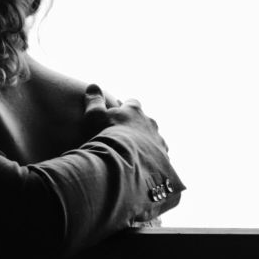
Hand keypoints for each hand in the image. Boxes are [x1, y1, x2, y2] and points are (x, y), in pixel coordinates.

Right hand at [83, 85, 184, 220]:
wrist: (122, 164)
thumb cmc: (105, 137)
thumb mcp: (93, 117)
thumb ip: (94, 101)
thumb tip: (93, 86)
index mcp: (134, 111)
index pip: (132, 104)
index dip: (124, 110)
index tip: (116, 117)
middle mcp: (150, 124)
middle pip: (146, 122)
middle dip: (137, 129)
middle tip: (124, 140)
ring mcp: (159, 142)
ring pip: (154, 141)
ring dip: (146, 147)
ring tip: (133, 159)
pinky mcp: (164, 161)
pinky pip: (159, 160)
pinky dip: (152, 164)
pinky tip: (141, 172)